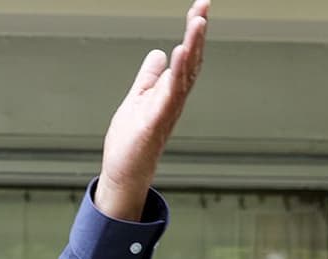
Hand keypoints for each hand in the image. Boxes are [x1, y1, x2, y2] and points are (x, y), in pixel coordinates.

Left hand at [96, 0, 208, 221]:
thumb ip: (149, 77)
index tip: (200, 7)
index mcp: (170, 91)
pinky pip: (169, 95)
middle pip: (190, 61)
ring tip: (197, 23)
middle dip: (197, 33)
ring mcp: (166, 110)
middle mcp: (174, 99)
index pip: (186, 56)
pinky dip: (174, 74)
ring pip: (184, 75)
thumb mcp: (138, 98)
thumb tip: (158, 53)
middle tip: (203, 7)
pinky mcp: (155, 122)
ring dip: (191, 48)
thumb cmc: (131, 141)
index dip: (193, 32)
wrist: (123, 173)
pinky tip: (176, 54)